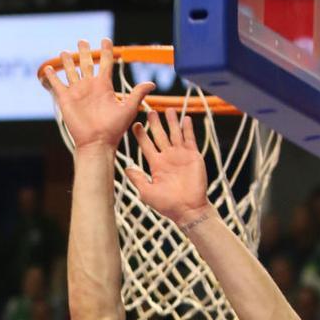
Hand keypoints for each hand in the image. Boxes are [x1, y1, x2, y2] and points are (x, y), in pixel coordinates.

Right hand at [43, 38, 154, 151]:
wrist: (97, 142)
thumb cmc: (114, 128)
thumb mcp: (129, 109)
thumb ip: (137, 94)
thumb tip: (152, 83)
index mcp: (104, 86)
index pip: (105, 63)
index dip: (106, 51)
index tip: (105, 40)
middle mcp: (90, 86)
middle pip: (86, 64)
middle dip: (84, 52)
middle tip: (82, 41)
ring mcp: (77, 92)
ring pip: (71, 72)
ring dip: (68, 62)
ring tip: (65, 52)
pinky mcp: (65, 99)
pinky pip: (57, 85)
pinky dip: (51, 77)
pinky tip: (48, 69)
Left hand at [126, 108, 213, 224]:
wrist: (188, 209)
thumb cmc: (167, 204)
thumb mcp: (147, 192)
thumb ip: (137, 178)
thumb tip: (126, 168)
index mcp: (156, 165)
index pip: (146, 145)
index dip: (141, 135)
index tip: (134, 124)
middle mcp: (167, 157)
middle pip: (160, 136)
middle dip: (155, 124)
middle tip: (150, 111)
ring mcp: (180, 156)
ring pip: (175, 134)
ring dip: (171, 122)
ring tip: (168, 110)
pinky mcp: (193, 156)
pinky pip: (190, 139)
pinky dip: (188, 129)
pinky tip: (185, 118)